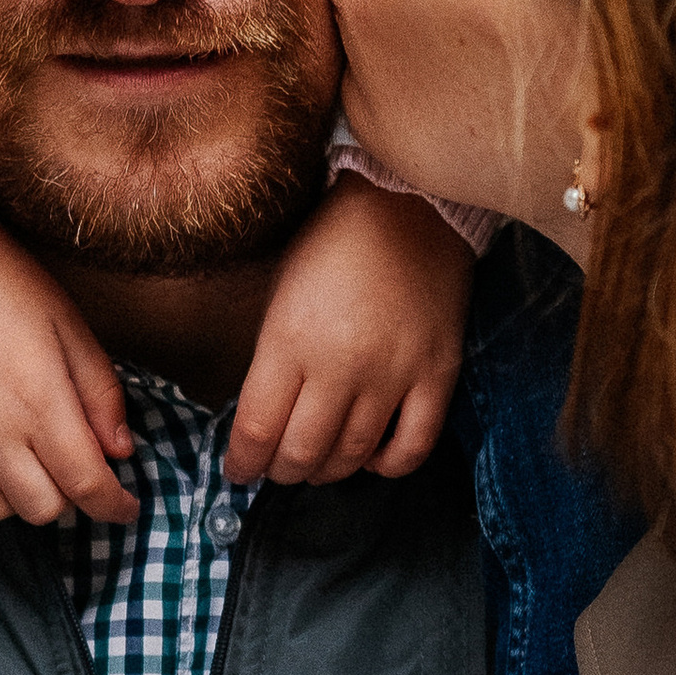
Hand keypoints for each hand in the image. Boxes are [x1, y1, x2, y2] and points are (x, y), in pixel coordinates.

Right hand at [0, 186, 136, 526]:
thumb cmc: (5, 284)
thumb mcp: (71, 327)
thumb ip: (102, 394)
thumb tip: (119, 451)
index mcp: (41, 402)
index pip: (87, 485)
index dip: (114, 506)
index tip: (124, 506)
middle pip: (42, 509)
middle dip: (70, 498)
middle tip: (71, 469)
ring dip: (18, 499)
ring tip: (25, 465)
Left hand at [227, 173, 472, 488]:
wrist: (410, 202)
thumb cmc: (333, 240)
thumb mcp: (280, 291)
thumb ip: (272, 358)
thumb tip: (263, 417)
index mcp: (290, 339)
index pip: (257, 430)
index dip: (243, 463)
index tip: (238, 470)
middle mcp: (340, 365)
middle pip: (301, 452)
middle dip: (281, 471)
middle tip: (276, 469)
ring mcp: (393, 373)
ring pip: (352, 456)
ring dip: (328, 472)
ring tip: (318, 466)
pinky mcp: (436, 373)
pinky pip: (414, 446)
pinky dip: (389, 466)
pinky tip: (372, 459)